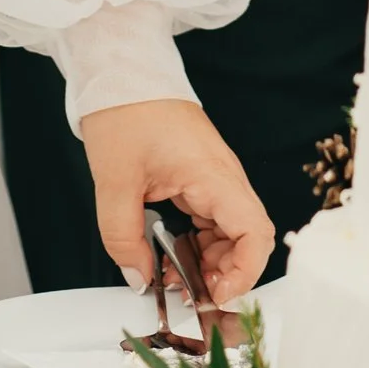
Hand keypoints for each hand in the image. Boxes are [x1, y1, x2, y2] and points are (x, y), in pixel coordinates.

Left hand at [82, 100, 274, 301]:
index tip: (215, 294)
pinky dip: (198, 244)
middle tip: (190, 294)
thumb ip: (123, 236)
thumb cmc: (124, 111)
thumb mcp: (114, 181)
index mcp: (214, 175)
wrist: (120, 73)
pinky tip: (173, 255)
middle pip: (247, 238)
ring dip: (210, 261)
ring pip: (230, 232)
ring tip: (176, 278)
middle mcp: (223, 177)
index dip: (244, 272)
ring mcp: (214, 177)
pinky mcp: (200, 177)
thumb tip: (140, 278)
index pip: (255, 233)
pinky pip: (212, 220)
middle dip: (225, 273)